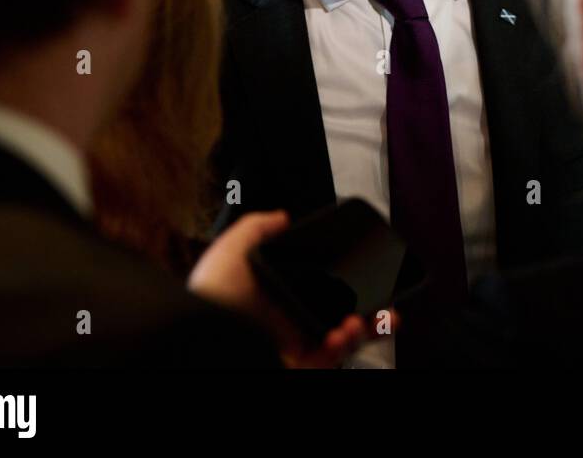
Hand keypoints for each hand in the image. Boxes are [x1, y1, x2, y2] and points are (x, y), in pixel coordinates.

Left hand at [187, 210, 380, 366]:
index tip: (365, 272)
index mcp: (276, 296)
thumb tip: (281, 217)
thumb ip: (257, 227)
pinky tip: (342, 331)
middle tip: (384, 305)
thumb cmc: (209, 297)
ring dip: (362, 328)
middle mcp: (288, 324)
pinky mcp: (300, 366)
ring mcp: (295, 347)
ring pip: (345, 342)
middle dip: (370, 310)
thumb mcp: (231, 250)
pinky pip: (333, 361)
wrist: (198, 338)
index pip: (321, 289)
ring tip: (358, 319)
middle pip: (342, 316)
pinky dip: (345, 346)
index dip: (347, 282)